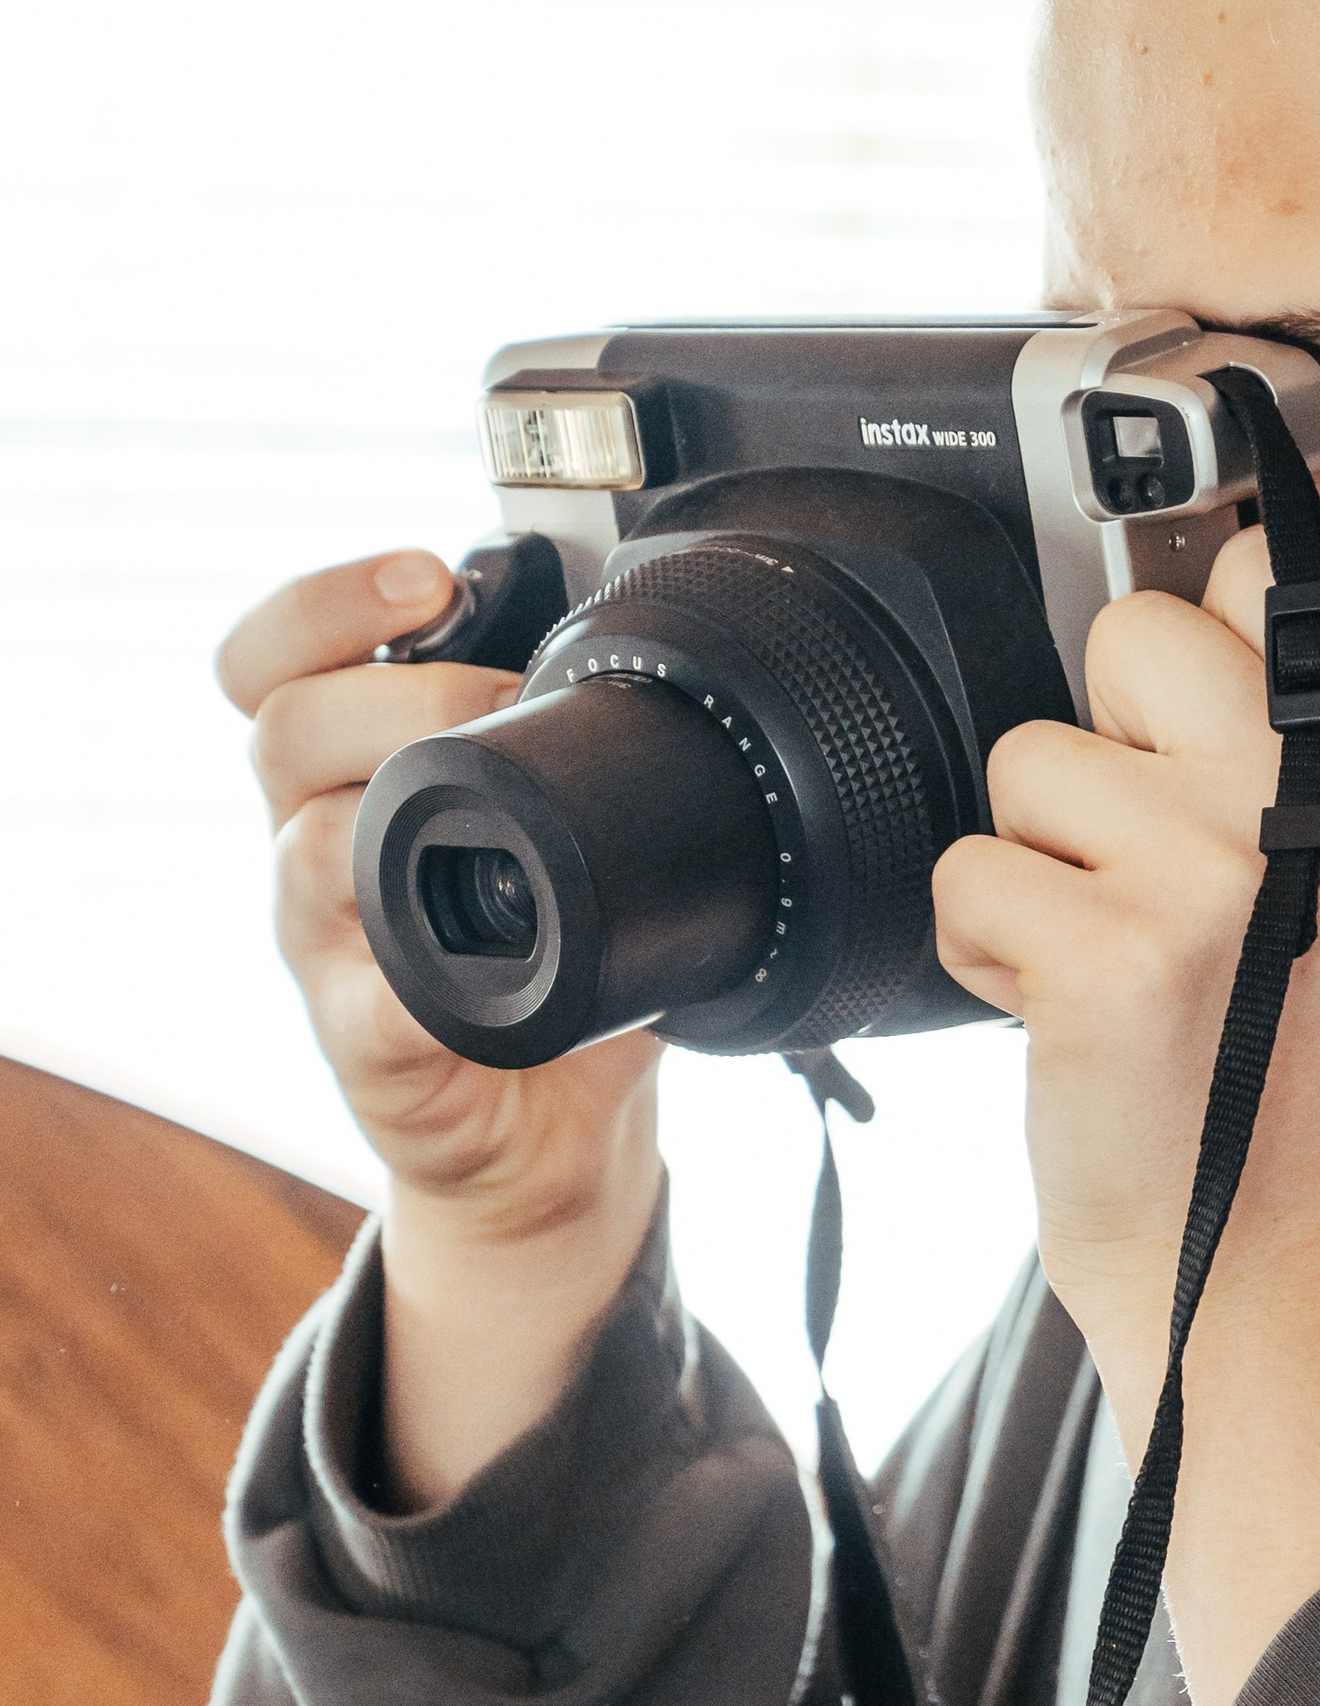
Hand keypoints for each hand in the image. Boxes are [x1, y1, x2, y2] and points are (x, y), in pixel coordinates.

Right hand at [219, 551, 661, 1503]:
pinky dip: (421, 968)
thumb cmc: (555, 959)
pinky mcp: (361, 1044)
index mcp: (348, 776)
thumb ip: (576, 741)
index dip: (320, 605)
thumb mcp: (566, 830)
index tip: (424, 577)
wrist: (549, 1129)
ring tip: (509, 800)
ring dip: (407, 804)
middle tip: (502, 693)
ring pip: (304, 845)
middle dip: (402, 692)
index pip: (268, 664)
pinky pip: (366, 994)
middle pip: (281, 728)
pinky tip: (480, 947)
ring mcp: (325, 950)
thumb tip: (664, 644)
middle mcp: (311, 848)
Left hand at [933, 533, 1319, 1705]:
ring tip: (1119, 968)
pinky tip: (1069, 1023)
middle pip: (1138, 631)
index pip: (1278, 574)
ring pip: (1030, 760)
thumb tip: (1238, 593)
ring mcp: (1217, 877)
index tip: (1192, 724)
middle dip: (1109, 748)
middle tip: (1153, 876)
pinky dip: (988, 955)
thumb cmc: (1303, 1093)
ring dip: (1040, 868)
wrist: (1263, 1287)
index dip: (1206, 643)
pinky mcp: (1109, 954)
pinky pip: (970, 873)